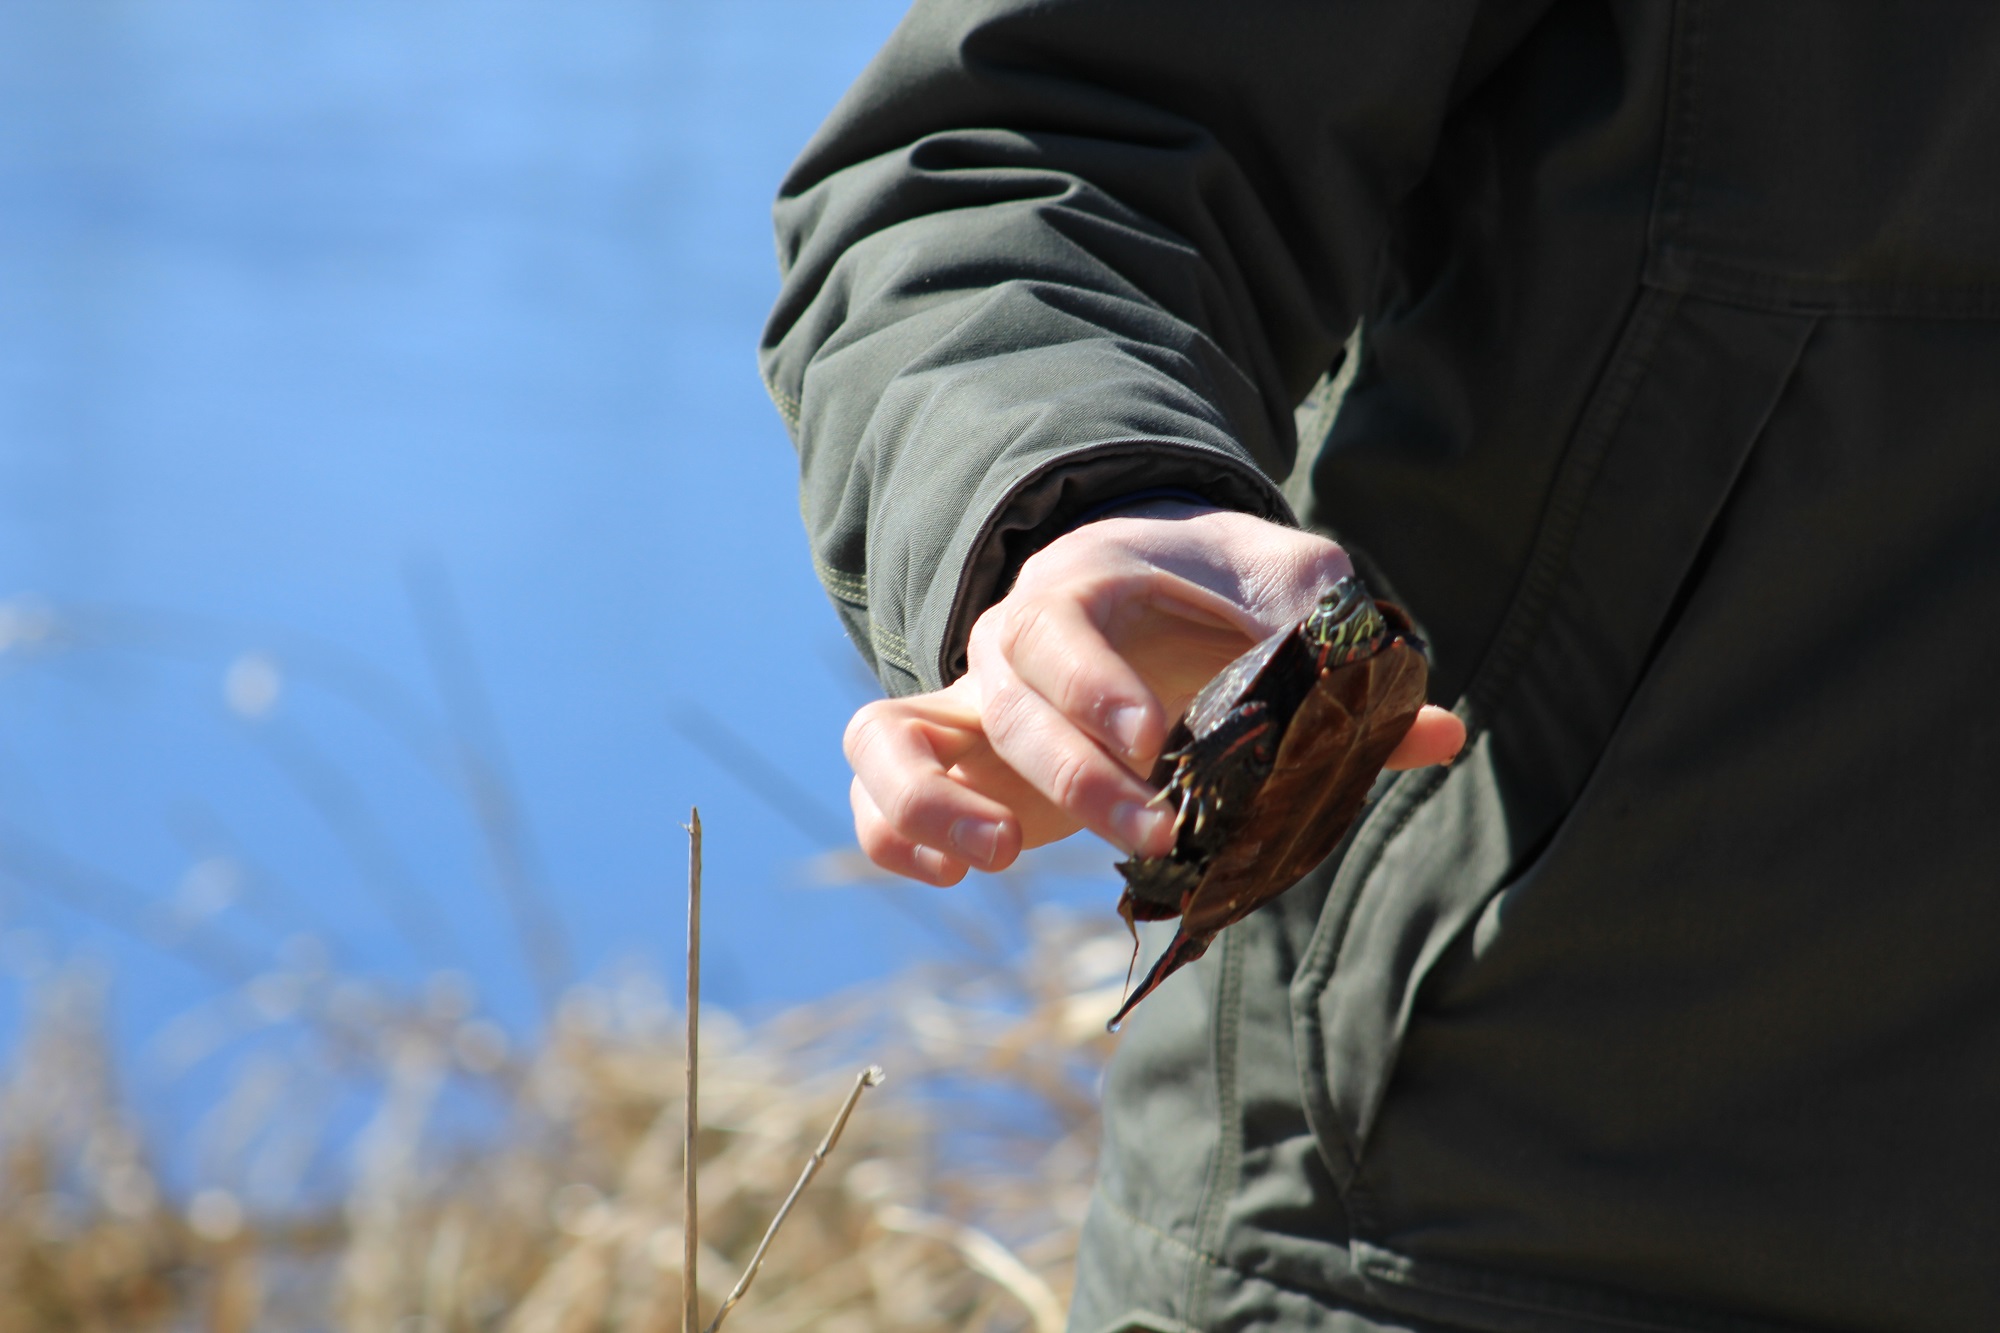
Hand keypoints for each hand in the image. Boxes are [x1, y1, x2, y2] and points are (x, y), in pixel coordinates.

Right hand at [842, 502, 1465, 884]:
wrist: (1136, 579)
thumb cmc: (1219, 591)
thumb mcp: (1293, 598)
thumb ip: (1349, 663)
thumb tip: (1443, 733)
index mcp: (1090, 585)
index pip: (1063, 620)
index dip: (1093, 680)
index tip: (1151, 738)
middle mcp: (1011, 641)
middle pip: (1000, 696)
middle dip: (1068, 774)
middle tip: (1150, 833)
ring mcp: (965, 701)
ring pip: (886, 734)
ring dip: (929, 800)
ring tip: (999, 861)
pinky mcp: (946, 760)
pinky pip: (872, 786)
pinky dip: (890, 830)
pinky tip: (958, 875)